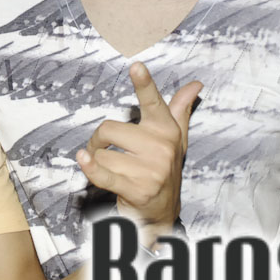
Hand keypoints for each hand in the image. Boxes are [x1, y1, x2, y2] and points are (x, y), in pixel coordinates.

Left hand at [76, 62, 201, 240]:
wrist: (161, 214)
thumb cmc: (163, 170)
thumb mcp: (175, 139)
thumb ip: (179, 110)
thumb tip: (196, 84)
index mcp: (166, 130)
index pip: (153, 103)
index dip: (144, 84)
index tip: (136, 65)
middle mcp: (160, 148)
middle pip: (109, 128)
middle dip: (98, 140)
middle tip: (104, 150)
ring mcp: (149, 170)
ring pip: (102, 153)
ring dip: (99, 162)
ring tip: (114, 171)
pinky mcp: (135, 189)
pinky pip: (104, 173)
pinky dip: (90, 167)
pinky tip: (83, 158)